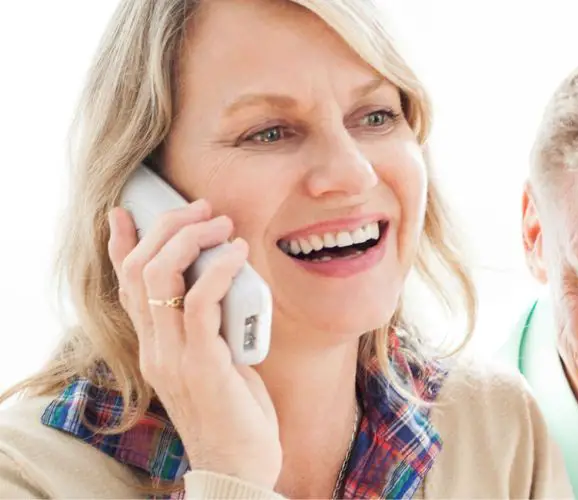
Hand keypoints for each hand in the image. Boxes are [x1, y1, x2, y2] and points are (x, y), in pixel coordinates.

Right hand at [108, 199, 280, 488]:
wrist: (240, 465)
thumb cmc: (236, 411)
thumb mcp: (218, 358)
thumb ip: (211, 326)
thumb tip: (227, 283)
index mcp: (154, 346)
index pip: (126, 287)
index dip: (122, 245)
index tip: (127, 211)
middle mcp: (154, 348)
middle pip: (139, 271)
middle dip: (167, 229)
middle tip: (203, 209)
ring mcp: (173, 357)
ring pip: (160, 279)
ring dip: (190, 240)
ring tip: (221, 223)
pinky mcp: (202, 365)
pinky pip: (200, 303)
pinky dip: (218, 270)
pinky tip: (237, 254)